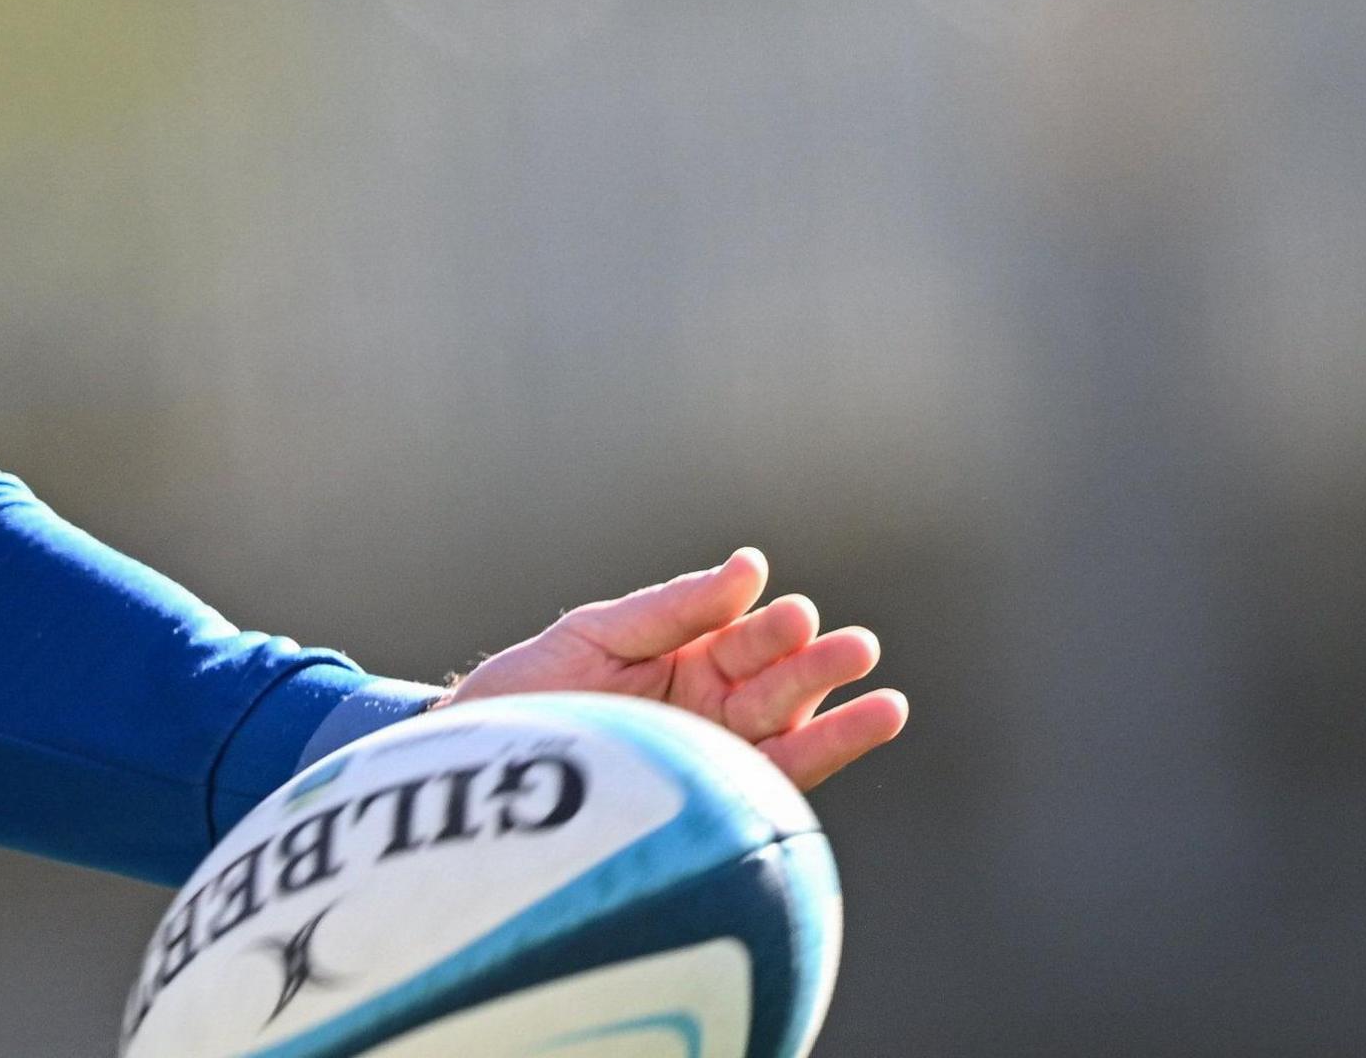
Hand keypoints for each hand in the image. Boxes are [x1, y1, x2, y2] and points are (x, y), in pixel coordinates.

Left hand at [443, 547, 905, 790]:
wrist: (480, 762)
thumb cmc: (534, 690)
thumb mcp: (598, 636)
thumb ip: (673, 609)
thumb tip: (752, 566)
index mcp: (687, 656)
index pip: (744, 639)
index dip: (769, 628)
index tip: (793, 613)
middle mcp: (711, 704)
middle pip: (776, 684)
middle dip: (815, 668)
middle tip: (856, 648)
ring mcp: (715, 753)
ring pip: (789, 734)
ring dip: (836, 719)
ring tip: (885, 703)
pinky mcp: (712, 799)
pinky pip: (772, 782)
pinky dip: (818, 762)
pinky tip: (862, 736)